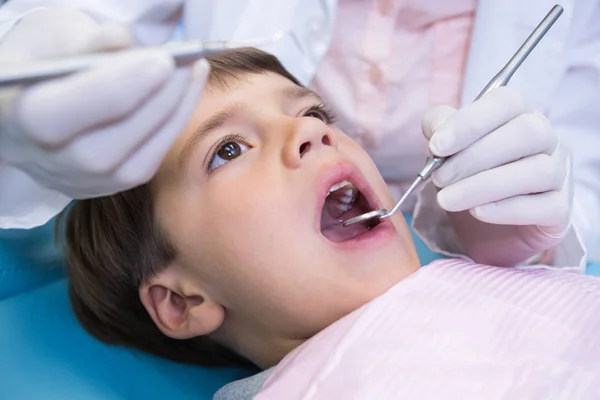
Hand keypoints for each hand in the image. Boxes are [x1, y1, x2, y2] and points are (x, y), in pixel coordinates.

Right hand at [0, 8, 208, 198]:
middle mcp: (43, 162)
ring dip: (172, 116)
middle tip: (188, 65)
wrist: (30, 99)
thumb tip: (122, 42)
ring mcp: (75, 181)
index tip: (163, 60)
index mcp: (13, 118)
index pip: (63, 115)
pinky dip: (169, 131)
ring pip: (132, 165)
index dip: (119, 88)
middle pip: (104, 149)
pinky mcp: (103, 187)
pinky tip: (184, 97)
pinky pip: (144, 167)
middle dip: (156, 103)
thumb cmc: (41, 60)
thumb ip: (85, 41)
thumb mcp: (52, 35)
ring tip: (194, 74)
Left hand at [421, 87, 572, 262]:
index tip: (436, 146)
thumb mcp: (447, 146)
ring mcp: (560, 172)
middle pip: (526, 133)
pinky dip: (507, 209)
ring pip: (537, 171)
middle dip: (474, 157)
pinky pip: (547, 206)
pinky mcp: (561, 208)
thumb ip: (439, 127)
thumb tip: (438, 132)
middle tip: (438, 179)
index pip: (506, 102)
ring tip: (447, 200)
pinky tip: (477, 212)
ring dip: (484, 186)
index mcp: (519, 113)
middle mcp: (547, 137)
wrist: (487, 226)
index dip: (469, 122)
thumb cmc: (468, 174)